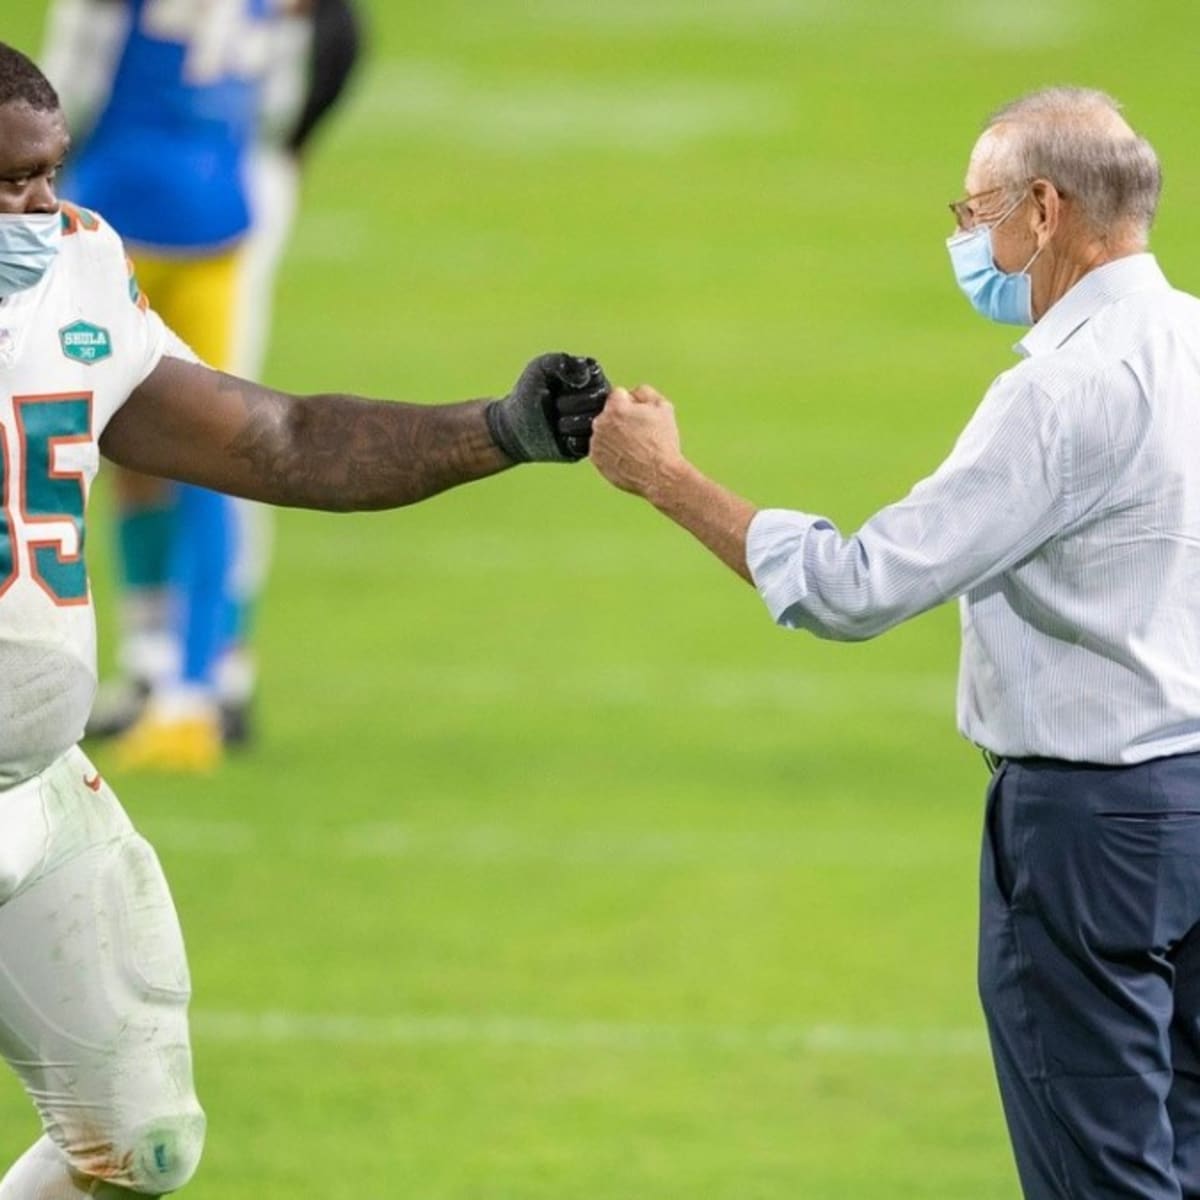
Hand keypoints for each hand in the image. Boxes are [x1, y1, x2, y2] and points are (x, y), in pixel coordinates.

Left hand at [486, 353, 610, 462]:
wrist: (514, 427)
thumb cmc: (528, 393)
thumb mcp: (540, 368)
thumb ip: (562, 362)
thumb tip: (584, 377)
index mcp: (594, 379)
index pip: (596, 379)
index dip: (572, 384)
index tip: (556, 385)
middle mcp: (601, 402)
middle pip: (598, 401)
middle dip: (569, 403)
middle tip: (554, 406)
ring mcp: (597, 426)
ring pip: (594, 424)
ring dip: (567, 423)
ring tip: (555, 422)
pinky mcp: (589, 447)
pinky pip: (587, 444)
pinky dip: (569, 441)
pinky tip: (559, 437)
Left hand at [590, 385, 685, 499]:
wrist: (658, 475)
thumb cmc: (662, 443)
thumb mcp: (664, 407)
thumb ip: (644, 392)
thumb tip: (632, 393)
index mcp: (615, 407)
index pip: (618, 395)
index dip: (632, 404)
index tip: (639, 416)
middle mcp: (601, 423)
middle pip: (609, 413)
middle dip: (621, 419)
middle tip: (638, 434)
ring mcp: (596, 443)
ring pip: (604, 432)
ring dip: (614, 435)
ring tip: (633, 447)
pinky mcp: (595, 459)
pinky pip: (602, 449)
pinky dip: (611, 451)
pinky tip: (626, 457)